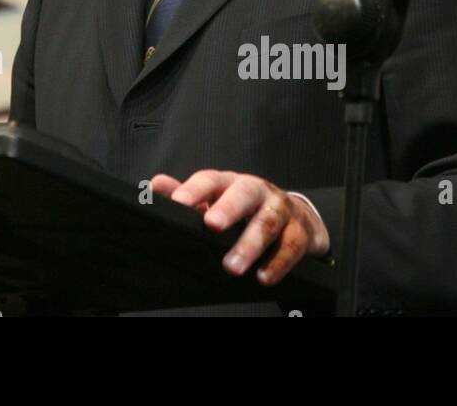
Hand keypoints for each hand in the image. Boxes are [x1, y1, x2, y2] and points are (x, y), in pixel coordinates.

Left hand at [152, 170, 329, 285]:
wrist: (300, 217)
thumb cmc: (248, 209)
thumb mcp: (218, 200)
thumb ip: (189, 195)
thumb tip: (155, 186)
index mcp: (231, 183)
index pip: (211, 180)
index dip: (194, 190)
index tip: (178, 203)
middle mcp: (258, 191)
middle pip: (244, 194)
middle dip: (228, 208)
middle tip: (210, 225)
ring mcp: (281, 209)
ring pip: (268, 222)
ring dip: (250, 245)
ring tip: (232, 266)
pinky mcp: (301, 232)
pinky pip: (292, 246)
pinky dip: (278, 263)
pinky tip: (263, 277)